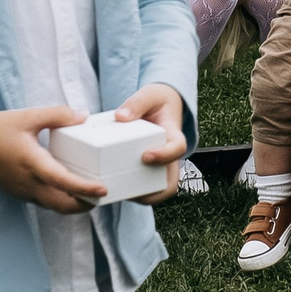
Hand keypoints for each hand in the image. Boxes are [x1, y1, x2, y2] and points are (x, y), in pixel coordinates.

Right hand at [0, 104, 111, 211]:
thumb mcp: (28, 116)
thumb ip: (57, 115)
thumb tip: (83, 116)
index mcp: (32, 163)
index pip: (63, 181)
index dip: (85, 188)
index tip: (103, 189)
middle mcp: (28, 182)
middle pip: (62, 205)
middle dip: (85, 205)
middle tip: (103, 196)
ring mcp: (22, 191)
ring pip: (53, 207)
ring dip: (73, 205)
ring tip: (91, 195)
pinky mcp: (19, 192)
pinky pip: (44, 202)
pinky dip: (60, 201)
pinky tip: (69, 190)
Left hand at [112, 81, 190, 203]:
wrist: (160, 106)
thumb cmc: (156, 101)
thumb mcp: (149, 94)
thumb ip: (137, 103)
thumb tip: (121, 118)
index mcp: (173, 135)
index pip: (178, 148)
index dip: (165, 156)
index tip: (146, 156)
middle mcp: (169, 155)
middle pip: (171, 182)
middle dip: (155, 192)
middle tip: (133, 193)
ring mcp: (160, 166)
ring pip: (158, 190)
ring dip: (143, 197)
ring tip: (119, 195)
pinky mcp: (147, 170)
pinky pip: (144, 187)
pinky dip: (132, 192)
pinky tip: (112, 189)